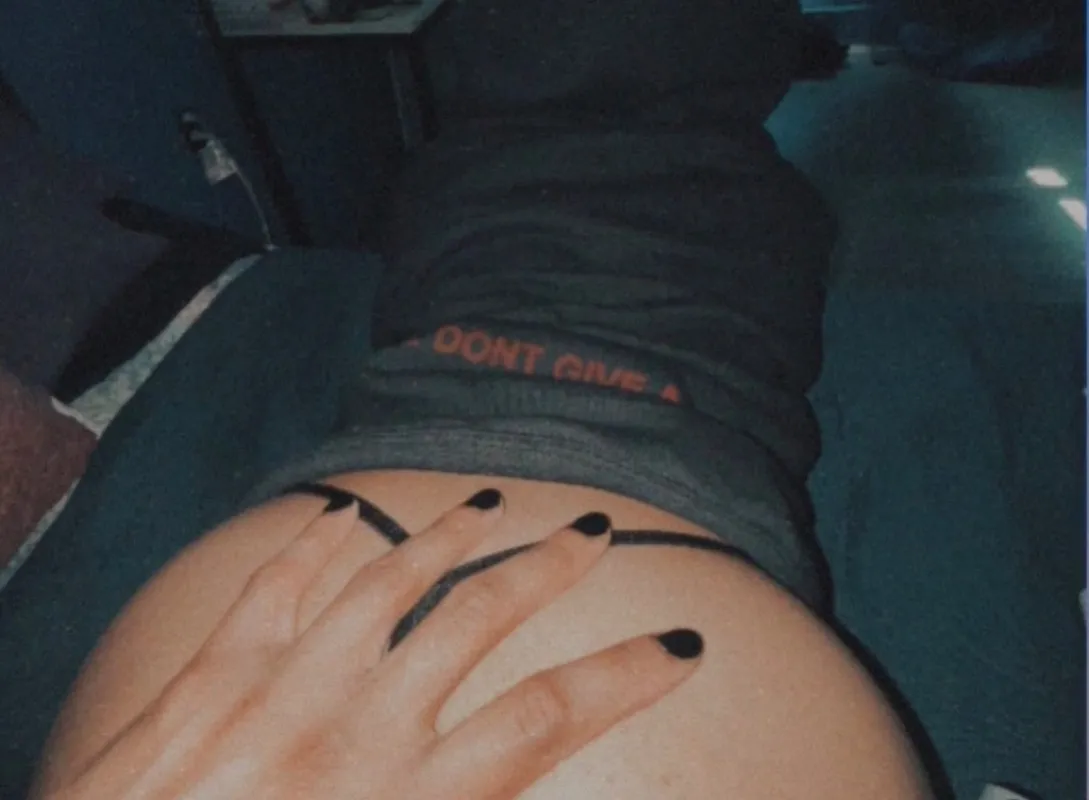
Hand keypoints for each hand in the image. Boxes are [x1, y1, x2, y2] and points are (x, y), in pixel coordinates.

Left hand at [52, 490, 702, 798]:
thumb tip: (507, 784)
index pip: (545, 718)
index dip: (624, 676)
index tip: (678, 646)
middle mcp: (350, 730)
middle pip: (479, 618)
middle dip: (549, 566)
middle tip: (594, 530)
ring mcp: (276, 689)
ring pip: (386, 578)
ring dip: (446, 532)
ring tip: (491, 500)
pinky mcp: (208, 676)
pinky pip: (276, 587)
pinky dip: (314, 546)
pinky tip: (340, 516)